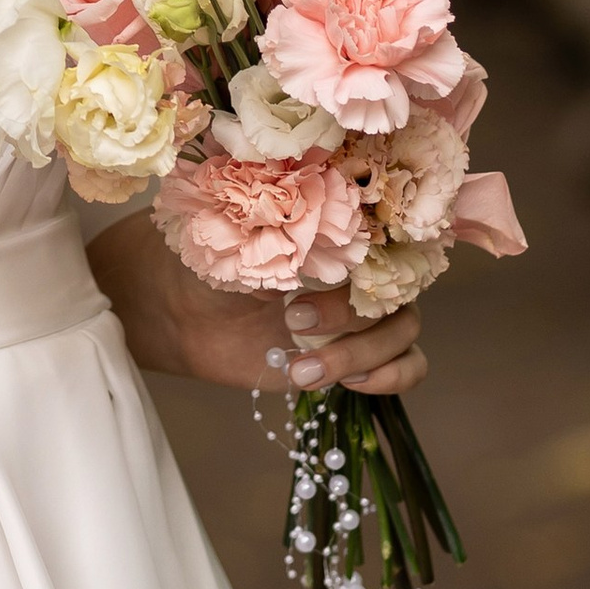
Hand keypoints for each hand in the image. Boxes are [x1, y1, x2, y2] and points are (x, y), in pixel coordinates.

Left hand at [88, 215, 426, 398]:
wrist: (181, 307)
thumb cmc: (206, 252)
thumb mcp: (230, 230)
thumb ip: (264, 222)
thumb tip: (292, 207)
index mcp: (335, 222)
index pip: (386, 230)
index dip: (366, 252)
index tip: (312, 271)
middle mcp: (356, 263)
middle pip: (396, 286)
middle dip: (349, 315)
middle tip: (291, 321)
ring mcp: (361, 310)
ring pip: (404, 330)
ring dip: (361, 355)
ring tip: (303, 371)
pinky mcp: (357, 353)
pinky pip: (408, 364)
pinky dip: (391, 375)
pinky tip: (348, 382)